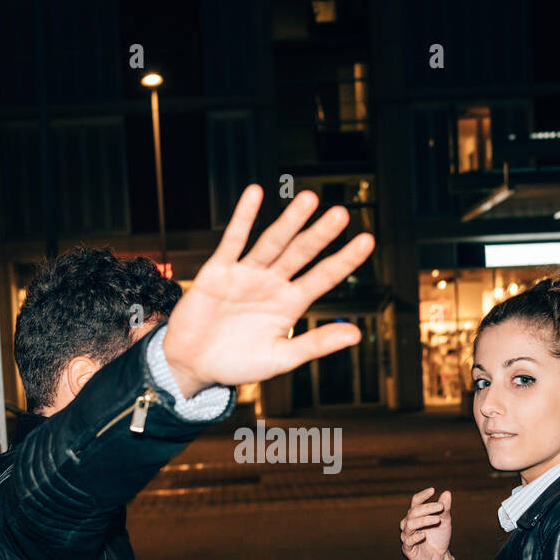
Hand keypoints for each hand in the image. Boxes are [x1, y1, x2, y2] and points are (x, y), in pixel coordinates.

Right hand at [162, 186, 374, 395]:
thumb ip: (316, 344)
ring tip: (308, 199)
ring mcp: (247, 274)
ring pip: (272, 242)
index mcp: (290, 304)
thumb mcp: (280, 358)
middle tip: (341, 214)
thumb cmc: (237, 364)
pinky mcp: (219, 270)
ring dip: (289, 221)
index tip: (367, 241)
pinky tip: (255, 194)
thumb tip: (356, 334)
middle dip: (320, 234)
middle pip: (301, 253)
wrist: (192, 365)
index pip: (323, 277)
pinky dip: (243, 217)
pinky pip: (233, 240)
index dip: (344, 260)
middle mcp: (272, 284)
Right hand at [400, 486, 452, 559]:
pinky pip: (408, 541)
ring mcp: (407, 535)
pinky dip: (416, 537)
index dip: (422, 496)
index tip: (433, 490)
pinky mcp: (408, 548)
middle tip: (441, 507)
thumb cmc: (439, 537)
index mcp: (416, 515)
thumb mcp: (444, 521)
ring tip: (437, 519)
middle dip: (427, 508)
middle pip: (413, 511)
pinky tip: (424, 535)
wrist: (439, 558)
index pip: (415, 502)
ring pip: (410, 524)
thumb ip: (444, 509)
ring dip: (424, 520)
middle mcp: (409, 523)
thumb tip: (447, 493)